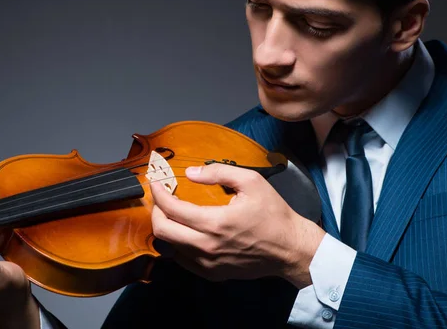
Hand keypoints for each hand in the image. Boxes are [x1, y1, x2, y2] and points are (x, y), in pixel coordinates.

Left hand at [151, 163, 325, 288]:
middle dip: (155, 210)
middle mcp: (206, 247)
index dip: (158, 192)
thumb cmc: (273, 214)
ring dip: (166, 227)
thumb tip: (191, 172)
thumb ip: (218, 173)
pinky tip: (186, 231)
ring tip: (172, 212)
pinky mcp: (212, 273)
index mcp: (214, 223)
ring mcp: (208, 264)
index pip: (171, 209)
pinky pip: (183, 260)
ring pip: (169, 248)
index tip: (156, 181)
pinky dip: (177, 244)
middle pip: (162, 231)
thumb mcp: (251, 182)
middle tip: (162, 197)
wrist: (290, 249)